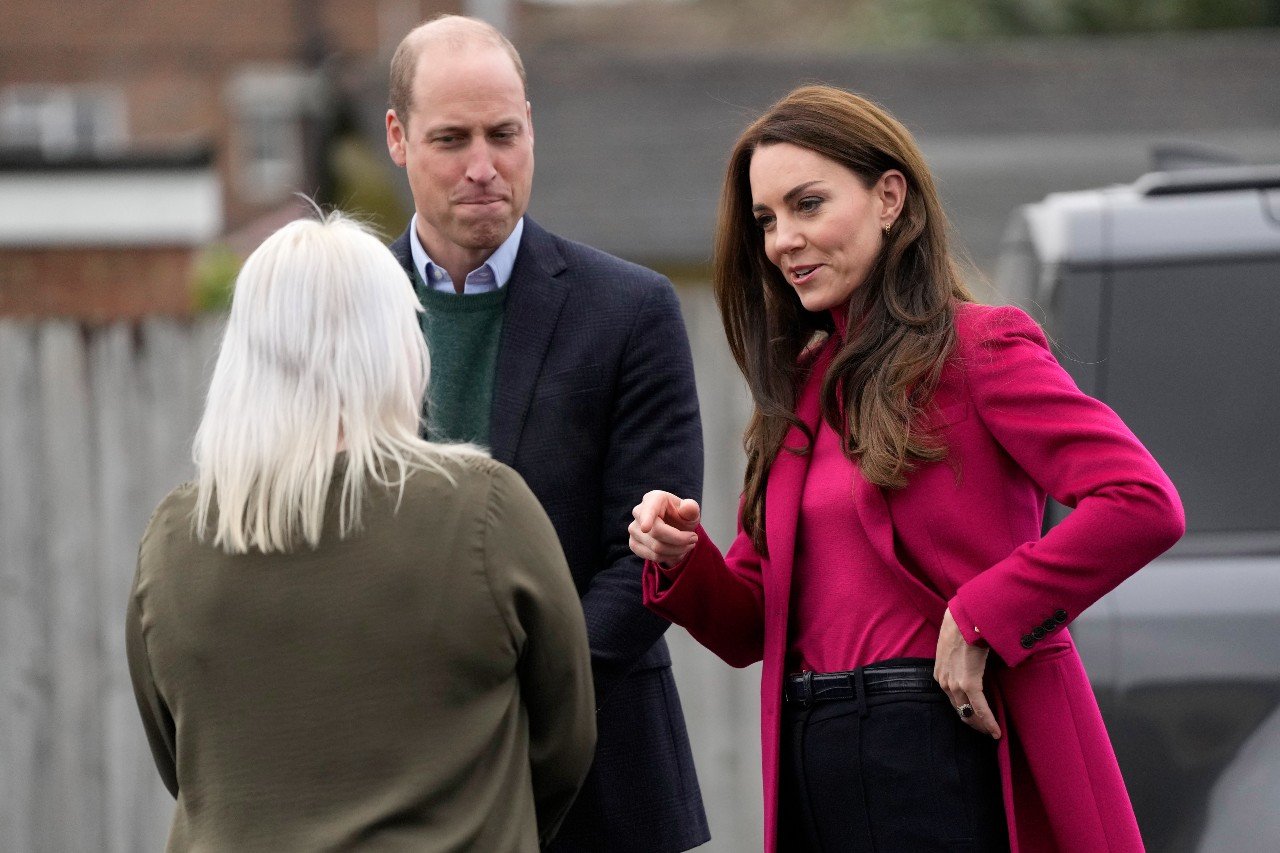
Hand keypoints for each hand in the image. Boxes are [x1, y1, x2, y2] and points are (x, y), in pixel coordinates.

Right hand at [628, 490, 700, 566]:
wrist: (674, 528)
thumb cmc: (682, 517)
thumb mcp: (691, 511)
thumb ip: (691, 508)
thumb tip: (687, 507)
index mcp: (653, 498)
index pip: (649, 509)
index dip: (647, 518)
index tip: (646, 528)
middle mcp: (639, 512)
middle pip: (657, 533)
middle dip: (680, 541)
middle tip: (694, 539)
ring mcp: (633, 529)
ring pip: (656, 548)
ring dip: (677, 551)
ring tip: (687, 545)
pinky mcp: (633, 543)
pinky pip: (652, 556)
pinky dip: (668, 557)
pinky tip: (675, 551)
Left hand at [934, 607, 1000, 739]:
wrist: (965, 617)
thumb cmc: (963, 627)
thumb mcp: (955, 647)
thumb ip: (961, 660)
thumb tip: (973, 663)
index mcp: (940, 674)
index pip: (952, 701)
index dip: (965, 712)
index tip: (976, 719)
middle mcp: (944, 682)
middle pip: (959, 710)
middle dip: (973, 722)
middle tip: (986, 731)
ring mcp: (954, 684)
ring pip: (969, 713)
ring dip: (981, 725)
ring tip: (992, 732)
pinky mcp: (968, 684)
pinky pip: (980, 708)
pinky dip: (989, 721)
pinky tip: (996, 732)